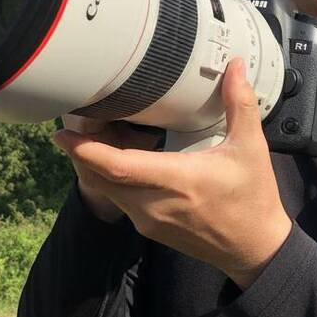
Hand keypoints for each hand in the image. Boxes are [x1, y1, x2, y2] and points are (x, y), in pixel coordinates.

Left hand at [52, 58, 292, 288]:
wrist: (254, 250)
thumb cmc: (253, 198)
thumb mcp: (250, 148)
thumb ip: (239, 104)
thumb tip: (235, 66)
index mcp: (176, 180)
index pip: (117, 166)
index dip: (85, 149)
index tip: (62, 132)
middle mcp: (154, 203)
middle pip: (100, 176)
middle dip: (82, 151)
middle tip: (75, 120)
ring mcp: (148, 219)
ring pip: (107, 189)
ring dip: (95, 164)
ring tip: (93, 134)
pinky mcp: (148, 228)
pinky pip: (119, 200)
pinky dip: (110, 178)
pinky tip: (118, 158)